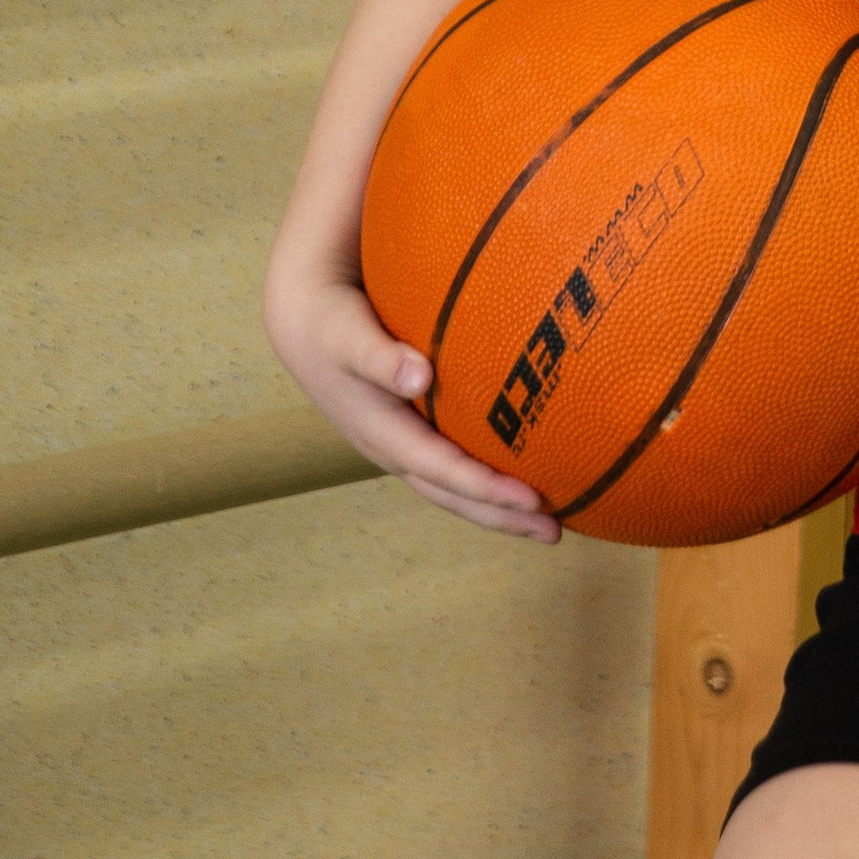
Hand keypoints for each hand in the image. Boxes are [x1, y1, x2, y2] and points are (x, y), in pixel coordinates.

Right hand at [264, 262, 556, 543]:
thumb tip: (420, 375)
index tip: (532, 499)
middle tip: (554, 533)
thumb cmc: (333, 327)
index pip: (442, 470)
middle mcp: (394, 450)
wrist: (304, 326)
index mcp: (383, 434)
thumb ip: (380, 357)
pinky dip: (484, 482)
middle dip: (501, 517)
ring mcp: (402, 446)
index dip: (486, 488)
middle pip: (452, 496)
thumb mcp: (349, 338)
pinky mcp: (410, 433)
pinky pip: (452, 468)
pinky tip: (521, 476)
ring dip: (497, 508)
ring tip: (547, 521)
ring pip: (453, 489)